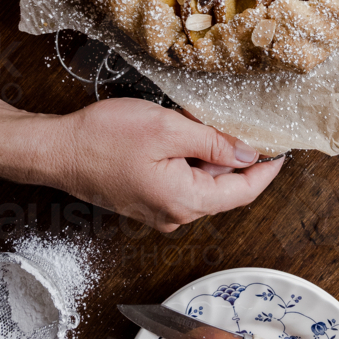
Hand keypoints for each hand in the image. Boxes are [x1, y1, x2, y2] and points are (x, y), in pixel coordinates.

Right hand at [38, 98, 283, 231]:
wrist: (57, 151)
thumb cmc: (104, 138)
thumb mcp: (168, 129)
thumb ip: (214, 143)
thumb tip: (249, 154)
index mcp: (185, 201)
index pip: (242, 193)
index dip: (266, 172)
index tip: (282, 152)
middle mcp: (174, 214)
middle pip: (223, 189)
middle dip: (237, 159)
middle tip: (246, 126)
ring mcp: (158, 210)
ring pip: (202, 184)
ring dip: (211, 157)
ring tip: (207, 124)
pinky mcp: (145, 200)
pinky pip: (181, 182)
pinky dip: (191, 161)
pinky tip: (184, 136)